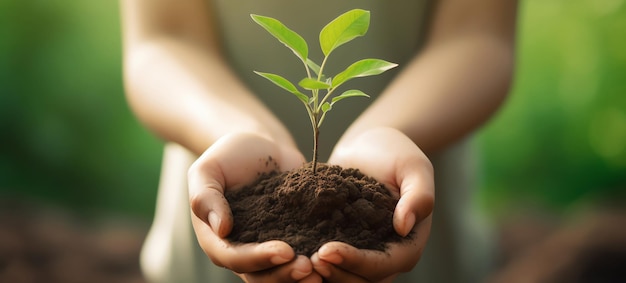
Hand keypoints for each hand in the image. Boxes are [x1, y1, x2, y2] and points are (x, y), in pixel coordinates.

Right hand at [188, 132, 321, 281]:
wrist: (261, 148)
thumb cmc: (228, 157)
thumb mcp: (207, 170)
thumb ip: (205, 197)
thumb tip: (222, 229)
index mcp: (217, 239)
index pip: (234, 258)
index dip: (259, 258)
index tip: (285, 251)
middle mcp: (242, 250)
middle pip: (260, 276)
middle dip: (284, 275)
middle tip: (310, 267)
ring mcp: (267, 248)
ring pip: (281, 274)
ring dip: (300, 277)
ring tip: (323, 270)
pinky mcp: (291, 240)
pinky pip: (302, 256)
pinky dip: (316, 262)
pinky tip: (336, 257)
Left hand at [312, 127, 434, 281]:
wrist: (369, 147)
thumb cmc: (396, 154)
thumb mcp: (413, 167)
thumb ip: (418, 195)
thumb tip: (404, 226)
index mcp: (408, 244)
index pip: (383, 265)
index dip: (356, 262)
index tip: (327, 250)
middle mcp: (386, 256)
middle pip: (361, 280)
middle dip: (335, 273)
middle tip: (307, 260)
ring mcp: (363, 253)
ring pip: (343, 278)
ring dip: (322, 274)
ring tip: (298, 260)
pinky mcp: (342, 245)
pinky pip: (328, 263)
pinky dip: (312, 262)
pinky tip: (291, 252)